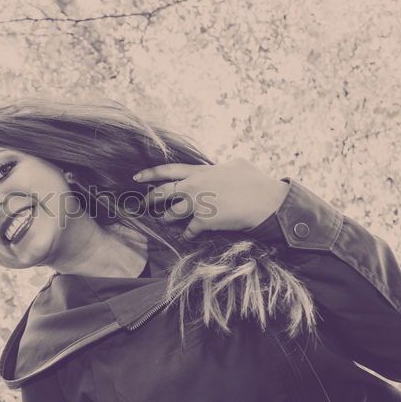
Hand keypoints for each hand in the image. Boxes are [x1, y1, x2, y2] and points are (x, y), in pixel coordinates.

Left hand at [133, 158, 288, 238]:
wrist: (264, 201)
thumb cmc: (254, 182)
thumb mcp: (236, 165)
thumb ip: (221, 166)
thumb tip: (220, 166)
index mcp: (200, 171)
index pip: (168, 170)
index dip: (150, 174)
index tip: (136, 177)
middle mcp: (194, 186)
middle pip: (162, 193)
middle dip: (150, 199)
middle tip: (143, 205)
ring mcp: (197, 204)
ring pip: (171, 214)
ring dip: (167, 218)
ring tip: (165, 220)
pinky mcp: (204, 221)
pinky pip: (189, 231)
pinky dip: (188, 234)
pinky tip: (189, 236)